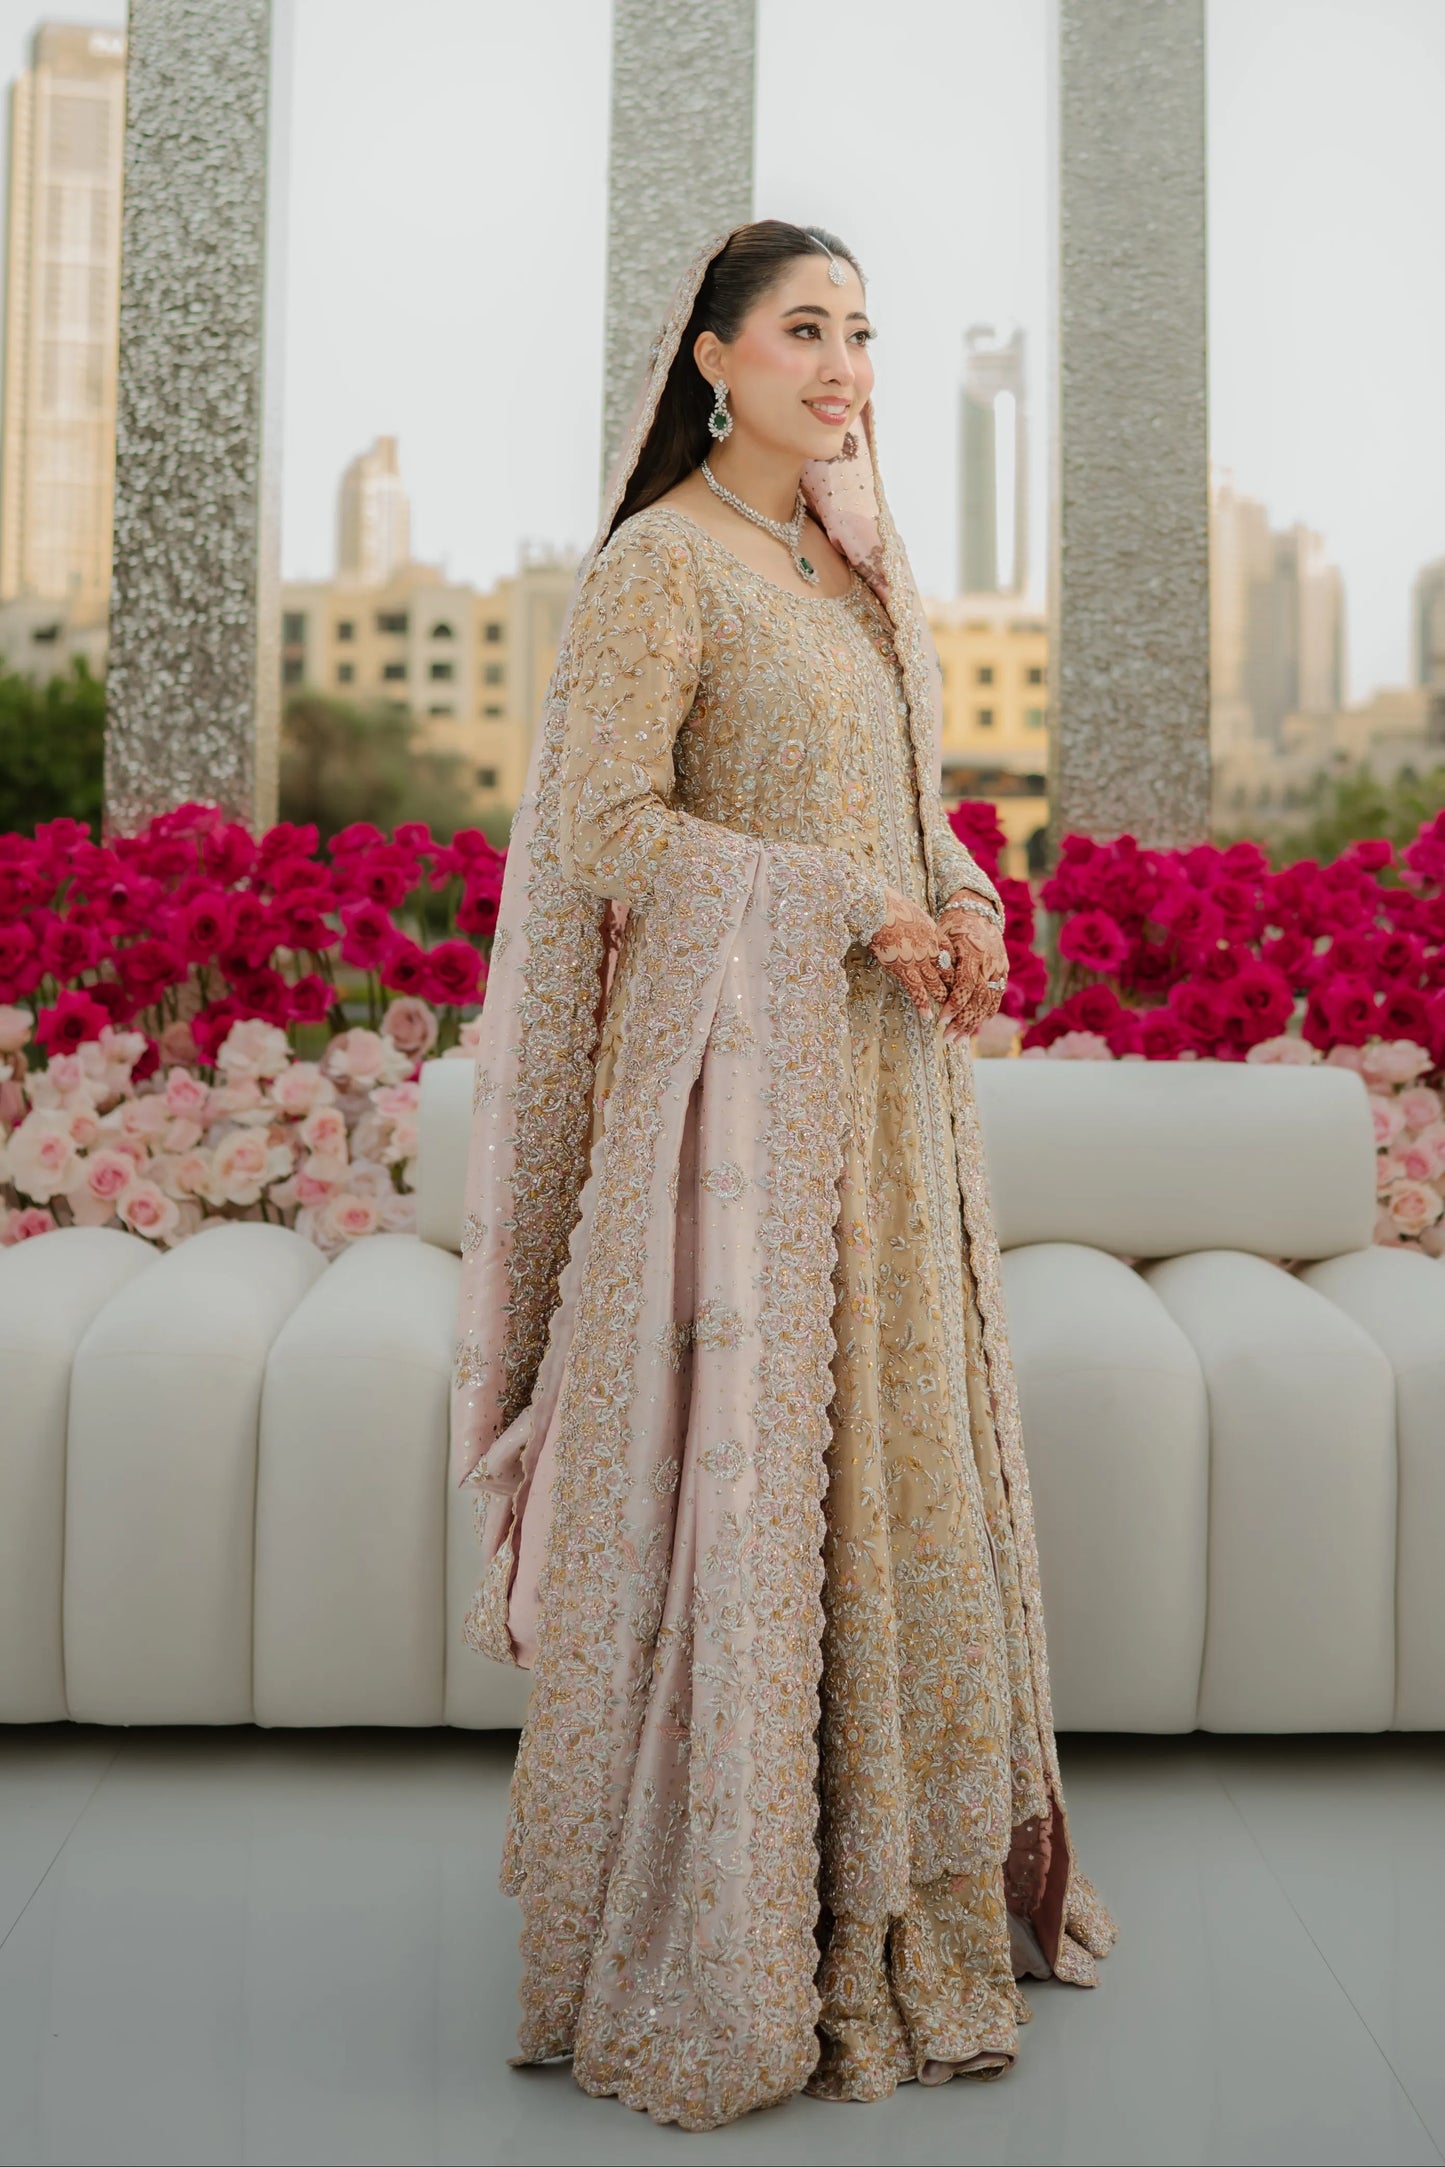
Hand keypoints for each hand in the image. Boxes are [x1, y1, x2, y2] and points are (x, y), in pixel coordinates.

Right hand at [868, 887, 951, 1019]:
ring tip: (946, 1011)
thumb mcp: (910, 911)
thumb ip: (915, 923)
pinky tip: (927, 1015)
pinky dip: (923, 1004)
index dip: (954, 968)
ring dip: (941, 998)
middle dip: (953, 987)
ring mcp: (919, 960)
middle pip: (948, 972)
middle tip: (958, 1000)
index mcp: (934, 933)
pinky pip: (917, 990)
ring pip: (936, 983)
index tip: (957, 977)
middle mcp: (931, 948)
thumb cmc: (888, 905)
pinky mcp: (903, 968)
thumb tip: (910, 925)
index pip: (951, 955)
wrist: (878, 908)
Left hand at [937, 894, 1007, 1044]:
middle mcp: (989, 961)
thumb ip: (939, 962)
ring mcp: (998, 967)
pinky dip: (985, 1014)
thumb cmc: (952, 925)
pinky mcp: (1003, 972)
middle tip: (947, 1038)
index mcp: (972, 951)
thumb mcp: (942, 937)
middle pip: (979, 998)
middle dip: (962, 1021)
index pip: (965, 985)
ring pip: (989, 1002)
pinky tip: (974, 1027)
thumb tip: (928, 987)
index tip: (940, 1019)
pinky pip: (996, 997)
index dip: (953, 1005)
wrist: (977, 911)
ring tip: (959, 1040)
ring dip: (973, 1024)